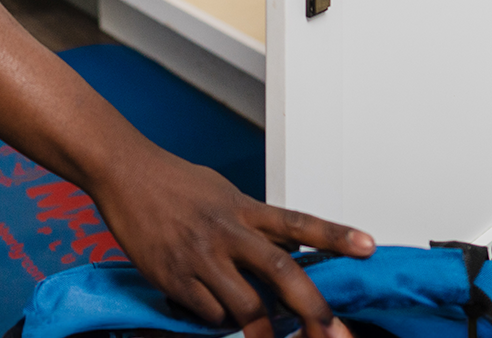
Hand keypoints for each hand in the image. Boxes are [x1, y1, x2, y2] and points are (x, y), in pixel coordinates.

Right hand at [95, 142, 373, 337]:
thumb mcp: (222, 192)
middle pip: (281, 272)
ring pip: (248, 307)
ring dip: (265, 330)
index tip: (369, 247)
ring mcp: (201, 255)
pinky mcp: (175, 277)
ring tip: (271, 335)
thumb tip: (289, 251)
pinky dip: (220, 321)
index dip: (335, 235)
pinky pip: (211, 316)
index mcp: (242, 207)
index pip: (298, 221)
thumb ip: (253, 223)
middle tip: (333, 335)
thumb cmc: (173, 181)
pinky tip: (215, 309)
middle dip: (312, 310)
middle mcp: (226, 231)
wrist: (122, 171)